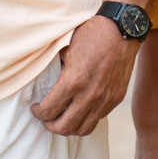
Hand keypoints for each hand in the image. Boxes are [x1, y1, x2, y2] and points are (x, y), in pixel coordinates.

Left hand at [30, 15, 138, 135]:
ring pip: (83, 129)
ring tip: (63, 118)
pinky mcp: (116, 98)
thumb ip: (56, 68)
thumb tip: (47, 80)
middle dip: (50, 125)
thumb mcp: (66, 47)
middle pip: (65, 127)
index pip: (49, 110)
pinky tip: (80, 109)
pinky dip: (86, 119)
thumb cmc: (92, 33)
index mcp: (73, 81)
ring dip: (70, 128)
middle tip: (46, 118)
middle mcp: (90, 95)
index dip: (38, 112)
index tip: (35, 108)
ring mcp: (105, 99)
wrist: (122, 28)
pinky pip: (98, 118)